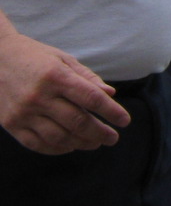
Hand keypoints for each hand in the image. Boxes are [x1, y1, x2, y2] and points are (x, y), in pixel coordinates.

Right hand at [0, 28, 128, 153]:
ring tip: (95, 143)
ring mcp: (23, 112)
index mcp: (56, 76)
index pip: (91, 98)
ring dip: (81, 143)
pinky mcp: (10, 124)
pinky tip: (70, 146)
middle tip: (113, 138)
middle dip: (99, 132)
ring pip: (58, 137)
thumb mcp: (63, 59)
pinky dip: (56, 149)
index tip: (125, 121)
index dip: (111, 112)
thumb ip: (87, 78)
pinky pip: (36, 144)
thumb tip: (110, 95)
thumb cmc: (35, 56)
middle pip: (77, 121)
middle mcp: (39, 96)